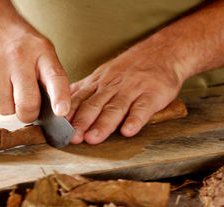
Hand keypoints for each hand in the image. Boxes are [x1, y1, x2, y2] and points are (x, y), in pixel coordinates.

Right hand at [0, 19, 70, 122]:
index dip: (59, 97)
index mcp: (42, 53)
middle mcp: (19, 57)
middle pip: (26, 104)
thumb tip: (54, 111)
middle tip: (27, 108)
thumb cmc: (21, 43)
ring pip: (4, 108)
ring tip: (9, 89)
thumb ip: (50, 78)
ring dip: (8, 107)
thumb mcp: (43, 51)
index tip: (61, 112)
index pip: (55, 78)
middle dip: (28, 114)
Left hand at [67, 41, 185, 143]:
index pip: (80, 99)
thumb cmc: (130, 68)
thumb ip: (84, 90)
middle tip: (73, 137)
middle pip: (94, 105)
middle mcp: (112, 86)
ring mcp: (133, 89)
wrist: (164, 51)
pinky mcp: (152, 93)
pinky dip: (136, 119)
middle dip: (82, 121)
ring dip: (103, 124)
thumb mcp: (103, 75)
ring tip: (93, 138)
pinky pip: (143, 108)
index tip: (58, 130)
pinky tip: (128, 131)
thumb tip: (60, 103)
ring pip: (116, 108)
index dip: (69, 115)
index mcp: (99, 83)